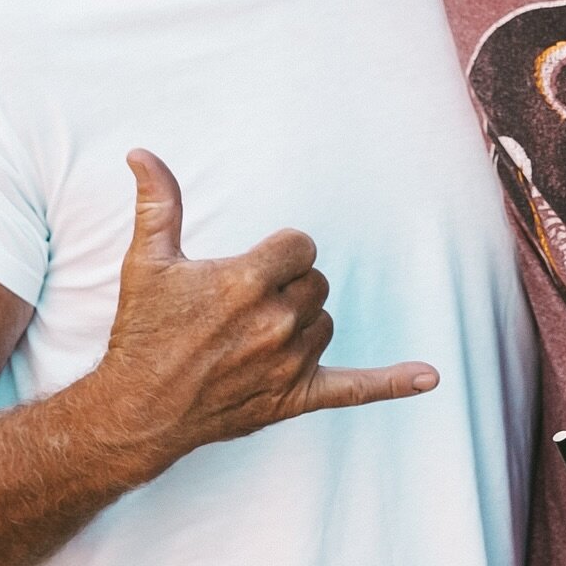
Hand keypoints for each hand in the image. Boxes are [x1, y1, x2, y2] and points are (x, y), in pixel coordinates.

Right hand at [99, 152, 438, 465]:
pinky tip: (430, 376)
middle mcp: (274, 322)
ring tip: (252, 337)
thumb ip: (157, 204)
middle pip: (316, 282)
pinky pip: (356, 388)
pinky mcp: (295, 397)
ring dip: (301, 324)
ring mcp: (288, 364)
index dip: (279, 253)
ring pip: (324, 322)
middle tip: (242, 307)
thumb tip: (142, 153)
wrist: (136, 412)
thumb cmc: (143, 333)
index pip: (301, 245)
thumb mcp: (147, 262)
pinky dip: (394, 383)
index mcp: (246, 282)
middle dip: (287, 287)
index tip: (250, 268)